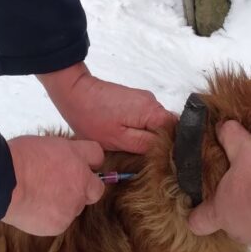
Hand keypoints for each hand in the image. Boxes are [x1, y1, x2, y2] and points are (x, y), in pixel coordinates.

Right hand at [3, 135, 104, 235]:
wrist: (1, 182)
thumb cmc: (15, 158)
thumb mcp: (42, 145)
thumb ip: (59, 156)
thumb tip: (59, 164)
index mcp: (75, 156)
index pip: (97, 155)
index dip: (89, 162)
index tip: (82, 166)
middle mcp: (81, 182)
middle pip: (96, 189)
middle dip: (84, 189)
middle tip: (64, 188)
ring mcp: (72, 205)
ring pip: (74, 208)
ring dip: (62, 204)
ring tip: (37, 198)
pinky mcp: (60, 224)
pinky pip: (58, 222)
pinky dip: (47, 218)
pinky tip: (31, 210)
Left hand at [38, 63, 174, 153]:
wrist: (74, 92)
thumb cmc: (93, 118)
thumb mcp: (119, 139)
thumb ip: (145, 144)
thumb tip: (165, 148)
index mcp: (152, 112)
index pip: (177, 130)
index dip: (173, 145)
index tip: (162, 159)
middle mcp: (152, 102)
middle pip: (167, 126)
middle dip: (158, 141)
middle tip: (144, 156)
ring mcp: (143, 99)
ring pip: (154, 123)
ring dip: (146, 135)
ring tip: (131, 147)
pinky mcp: (133, 99)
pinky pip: (144, 117)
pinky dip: (138, 128)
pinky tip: (125, 136)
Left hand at [188, 120, 250, 250]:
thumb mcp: (246, 150)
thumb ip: (231, 138)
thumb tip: (222, 125)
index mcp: (221, 212)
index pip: (197, 223)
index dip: (198, 214)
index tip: (203, 204)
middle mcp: (237, 231)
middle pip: (228, 223)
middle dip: (236, 208)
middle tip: (246, 189)